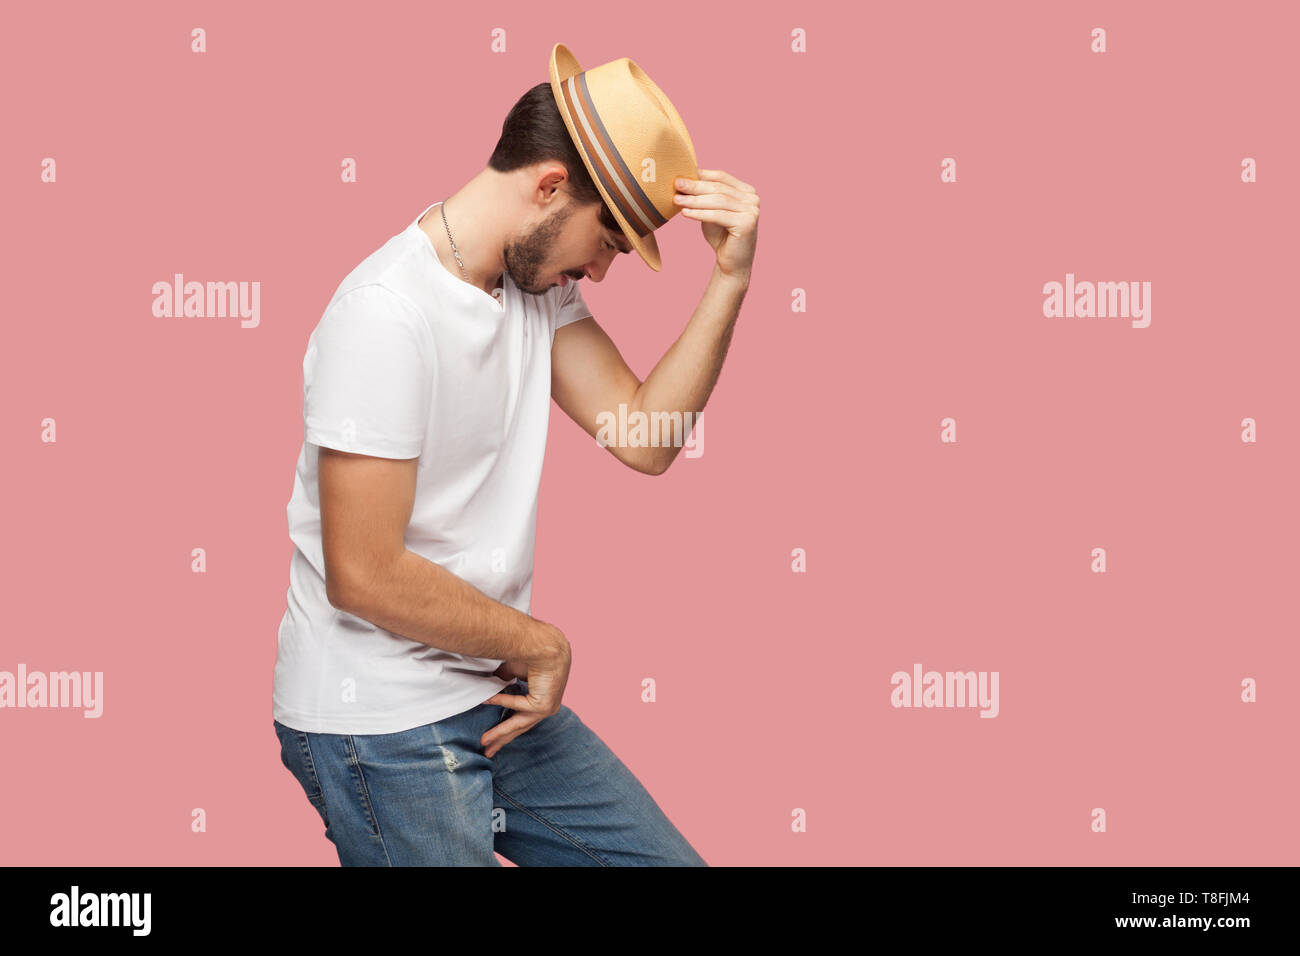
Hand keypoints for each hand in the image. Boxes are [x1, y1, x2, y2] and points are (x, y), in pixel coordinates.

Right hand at [481, 625, 571, 758]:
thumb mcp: (512, 670)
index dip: (506, 728)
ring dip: (500, 733)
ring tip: (484, 741)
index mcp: (541, 700)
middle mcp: (546, 707)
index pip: (522, 719)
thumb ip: (502, 682)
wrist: (547, 645)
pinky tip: (487, 701)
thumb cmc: (533, 654)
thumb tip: (488, 690)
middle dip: (502, 739)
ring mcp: (546, 708)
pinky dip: (501, 702)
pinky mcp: (543, 705)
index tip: (492, 738)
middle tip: (487, 752)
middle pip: (520, 727)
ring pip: (518, 724)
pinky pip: (517, 705)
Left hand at [673, 169, 759, 283]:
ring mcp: (752, 210)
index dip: (701, 175)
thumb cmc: (721, 235)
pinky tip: (685, 213)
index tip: (680, 175)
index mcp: (746, 191)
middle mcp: (752, 198)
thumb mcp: (711, 210)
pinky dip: (699, 214)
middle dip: (695, 186)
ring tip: (677, 200)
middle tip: (676, 184)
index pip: (721, 177)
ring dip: (695, 200)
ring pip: (718, 201)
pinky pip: (718, 215)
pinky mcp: (747, 223)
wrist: (732, 262)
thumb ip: (704, 196)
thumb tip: (683, 179)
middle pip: (718, 188)